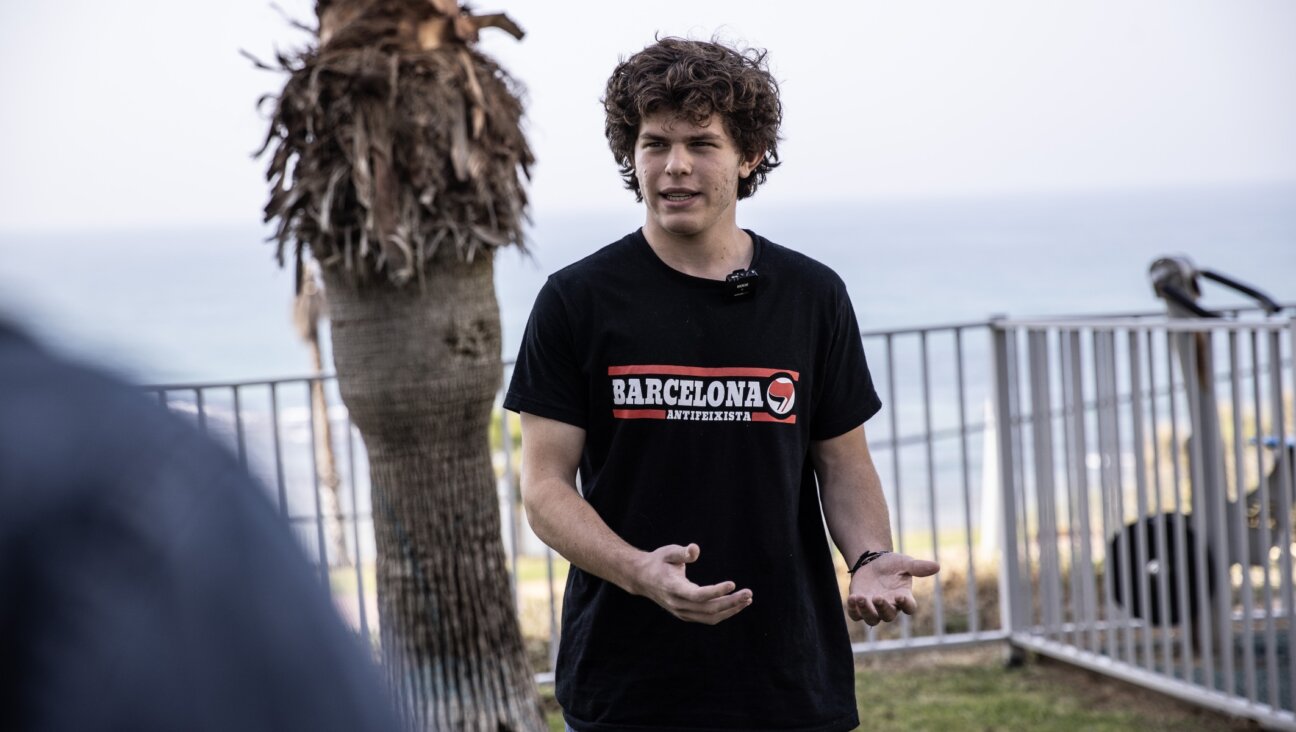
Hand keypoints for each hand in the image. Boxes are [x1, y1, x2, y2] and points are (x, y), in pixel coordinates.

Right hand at [630, 543, 751, 624]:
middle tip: (748, 593)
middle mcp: (678, 604)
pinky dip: (723, 613)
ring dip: (730, 610)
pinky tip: (736, 604)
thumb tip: (695, 549)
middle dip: (731, 602)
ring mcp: (681, 612)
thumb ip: (682, 552)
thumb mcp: (668, 552)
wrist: (642, 579)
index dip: (716, 591)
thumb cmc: (658, 561)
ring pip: (710, 617)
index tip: (733, 584)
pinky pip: (707, 618)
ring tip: (747, 600)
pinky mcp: (686, 615)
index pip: (698, 595)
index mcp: (673, 588)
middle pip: (708, 609)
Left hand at [846, 552, 939, 625]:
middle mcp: (890, 606)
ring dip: (865, 611)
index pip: (909, 608)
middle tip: (876, 597)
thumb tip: (937, 566)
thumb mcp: (905, 563)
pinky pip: (856, 615)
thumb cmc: (892, 564)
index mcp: (903, 597)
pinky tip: (851, 598)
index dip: (906, 605)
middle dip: (882, 608)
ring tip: (859, 597)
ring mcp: (874, 608)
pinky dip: (853, 610)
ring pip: (871, 619)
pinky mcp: (860, 606)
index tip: (899, 596)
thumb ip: (919, 567)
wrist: (872, 561)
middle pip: (888, 616)